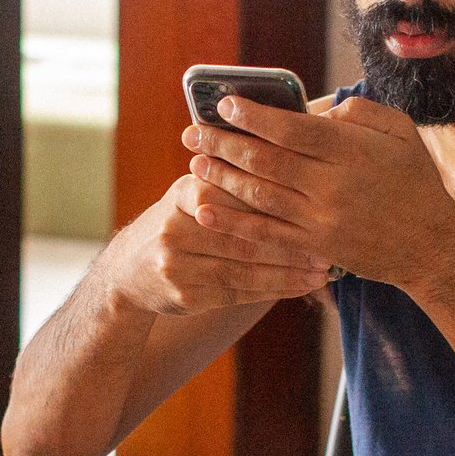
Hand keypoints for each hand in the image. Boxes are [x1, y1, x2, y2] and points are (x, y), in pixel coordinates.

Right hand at [103, 175, 332, 315]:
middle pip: (244, 235)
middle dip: (290, 243)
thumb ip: (228, 181)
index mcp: (185, 191)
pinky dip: (272, 290)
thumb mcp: (192, 192)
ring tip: (320, 272)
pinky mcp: (185, 294)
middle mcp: (178, 226)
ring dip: (287, 272)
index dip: (277, 203)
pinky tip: (299, 288)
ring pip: (244, 268)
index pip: (236, 194)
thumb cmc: (178, 223)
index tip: (313, 207)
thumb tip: (287, 161)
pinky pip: (237, 293)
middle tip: (327, 247)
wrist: (128, 270)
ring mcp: (178, 263)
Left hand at [182, 96, 454, 287]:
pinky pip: (266, 233)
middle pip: (265, 161)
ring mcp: (322, 220)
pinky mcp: (316, 247)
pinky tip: (206, 209)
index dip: (253, 116)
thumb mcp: (400, 130)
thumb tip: (312, 109)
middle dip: (224, 144)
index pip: (291, 129)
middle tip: (193, 132)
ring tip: (195, 162)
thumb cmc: (416, 180)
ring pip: (260, 196)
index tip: (225, 104)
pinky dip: (233, 222)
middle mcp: (333, 185)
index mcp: (351, 150)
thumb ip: (357, 112)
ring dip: (222, 178)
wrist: (433, 245)